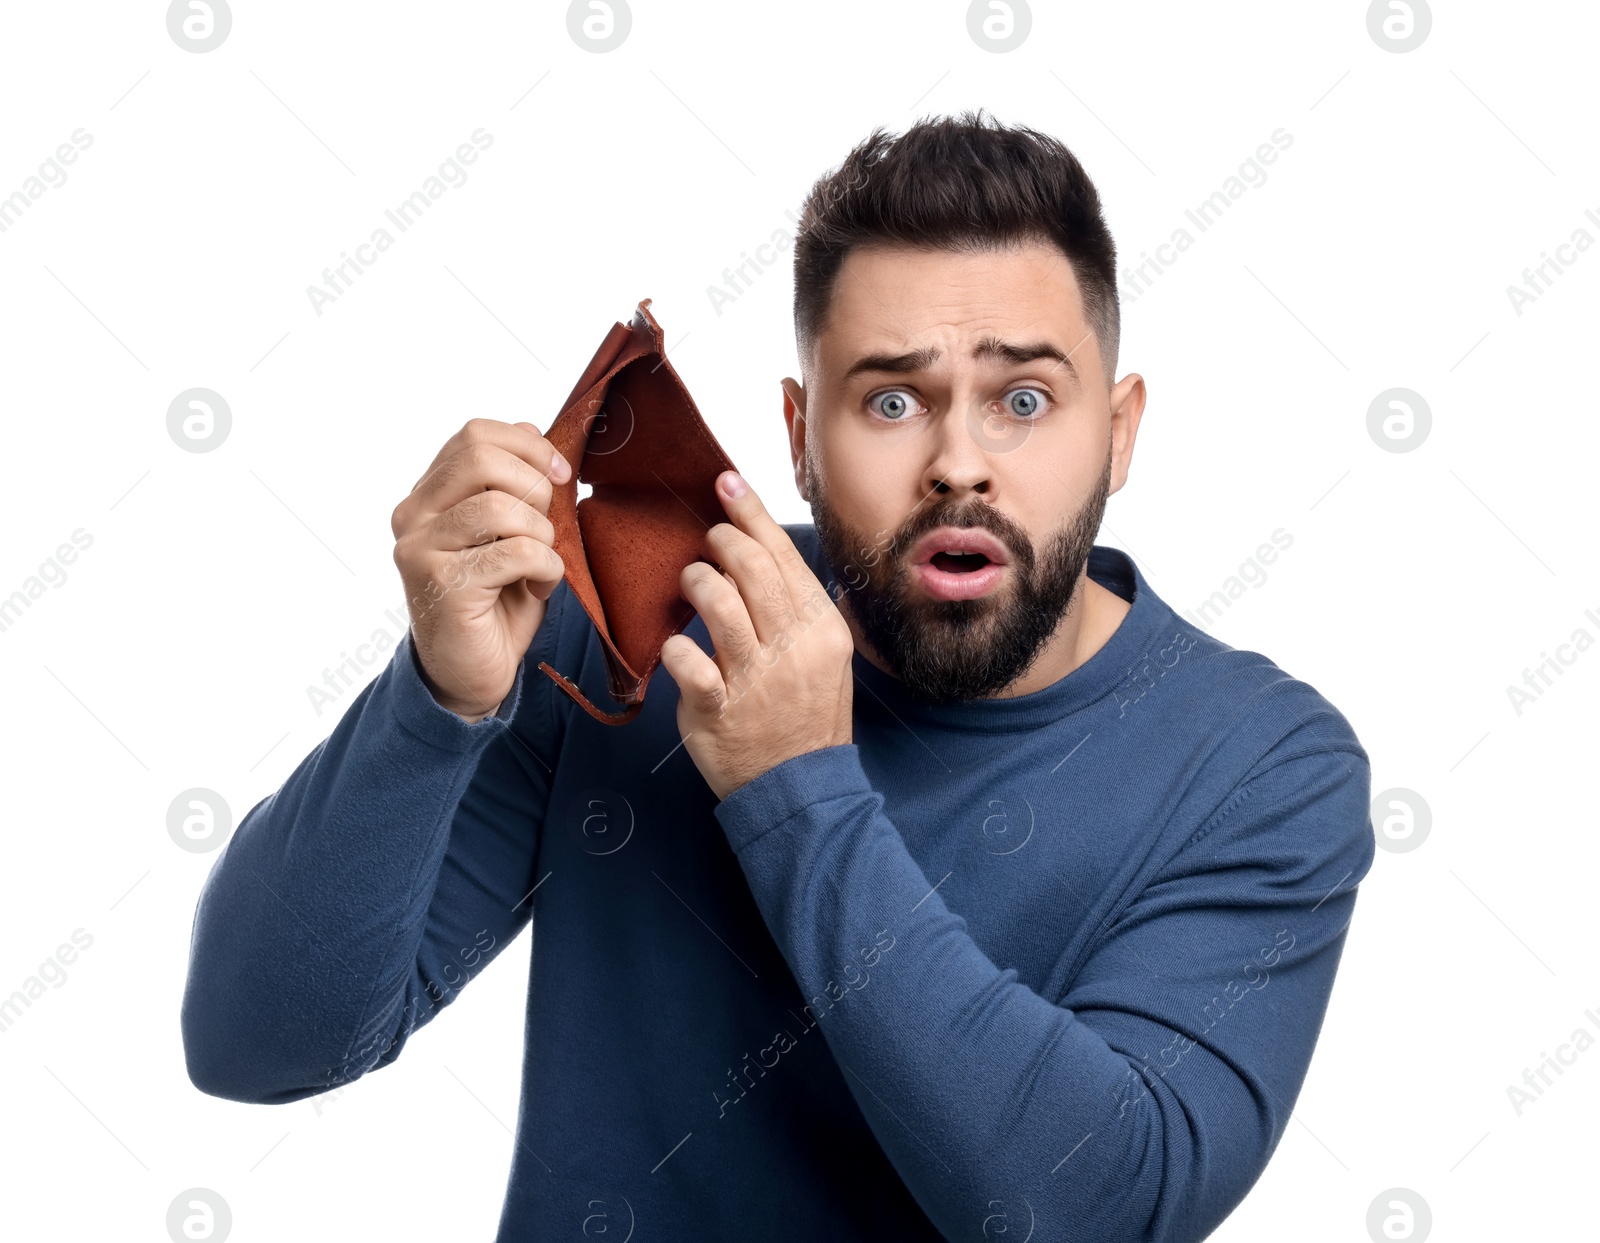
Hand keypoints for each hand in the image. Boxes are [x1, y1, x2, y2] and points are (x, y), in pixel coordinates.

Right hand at [390, 418, 569, 721]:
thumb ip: (513, 485)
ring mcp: (421, 551)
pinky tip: (540, 586)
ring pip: (501, 507)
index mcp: (428, 496)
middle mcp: (413, 517)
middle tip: (549, 525)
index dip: (528, 446)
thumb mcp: (511, 533)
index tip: (559, 475)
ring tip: (542, 562)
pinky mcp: (442, 587)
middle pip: (482, 458)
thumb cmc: (495, 603)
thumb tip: (530, 430)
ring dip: (542, 534)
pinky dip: (546, 567)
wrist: (470, 675)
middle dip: (535, 487)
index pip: (474, 435)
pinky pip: (514, 553)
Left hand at [660, 471, 854, 799]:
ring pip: (718, 602)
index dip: (750, 512)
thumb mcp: (824, 656)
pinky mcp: (719, 709)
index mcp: (821, 628)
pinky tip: (676, 647)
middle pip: (751, 567)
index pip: (783, 555)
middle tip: (707, 541)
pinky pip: (687, 660)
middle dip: (720, 540)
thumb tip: (761, 550)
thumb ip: (797, 606)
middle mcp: (793, 648)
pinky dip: (674, 646)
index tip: (724, 481)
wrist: (799, 787)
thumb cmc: (805, 713)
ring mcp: (757, 679)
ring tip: (691, 583)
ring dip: (696, 581)